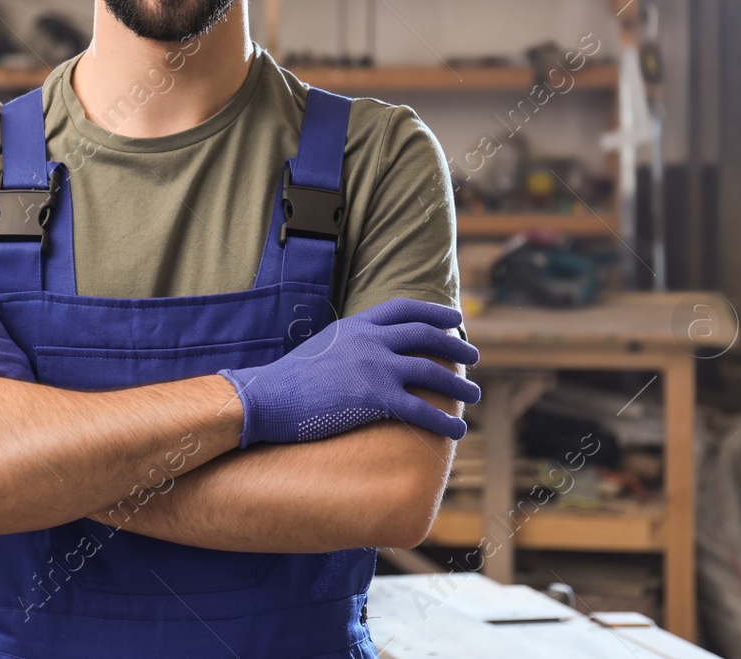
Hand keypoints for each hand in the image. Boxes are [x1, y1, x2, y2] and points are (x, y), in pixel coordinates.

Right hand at [218, 297, 480, 445]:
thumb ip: (347, 345)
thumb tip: (362, 355)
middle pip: (425, 336)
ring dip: (457, 384)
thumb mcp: (321, 347)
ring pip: (430, 371)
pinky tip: (456, 430)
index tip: (454, 319)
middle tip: (474, 355)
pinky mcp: (374, 398)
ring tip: (473, 395)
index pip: (403, 309)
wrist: (266, 397)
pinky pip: (420, 409)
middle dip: (454, 345)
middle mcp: (369, 340)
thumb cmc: (286, 380)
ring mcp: (374, 367)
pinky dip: (443, 420)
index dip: (433, 313)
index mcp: (356, 325)